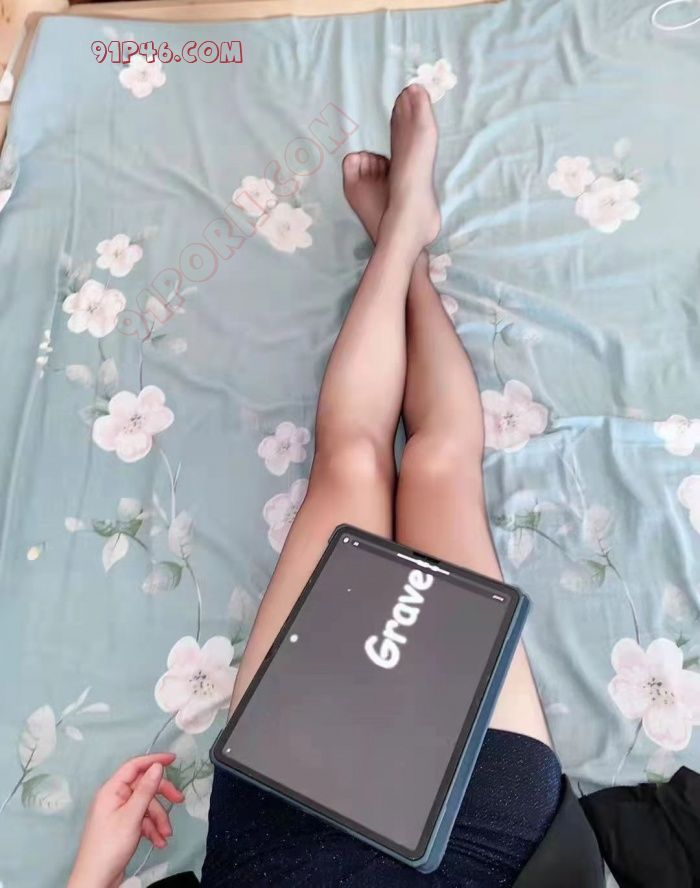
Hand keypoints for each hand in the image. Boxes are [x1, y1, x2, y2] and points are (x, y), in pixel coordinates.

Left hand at [68, 753, 183, 887]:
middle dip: (162, 796)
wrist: (96, 880)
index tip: (173, 760)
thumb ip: (145, 790)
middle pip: (143, 787)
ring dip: (158, 819)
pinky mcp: (123, 827)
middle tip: (179, 801)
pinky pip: (142, 820)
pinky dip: (152, 829)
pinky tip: (158, 842)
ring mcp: (119, 813)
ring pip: (146, 806)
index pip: (134, 766)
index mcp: (112, 790)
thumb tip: (157, 766)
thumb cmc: (111, 845)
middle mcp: (115, 798)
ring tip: (166, 835)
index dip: (153, 760)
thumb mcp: (132, 816)